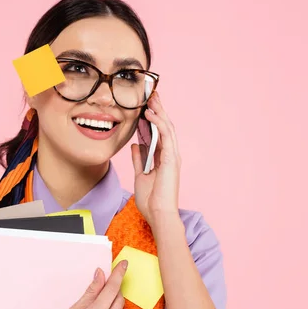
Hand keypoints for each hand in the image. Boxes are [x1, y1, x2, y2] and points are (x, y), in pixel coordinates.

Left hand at [132, 91, 181, 227]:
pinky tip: (150, 114)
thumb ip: (139, 159)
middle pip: (164, 126)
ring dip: (159, 111)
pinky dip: (158, 124)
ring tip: (151, 98)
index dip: (152, 118)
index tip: (144, 105)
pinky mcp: (171, 159)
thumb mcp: (140, 175)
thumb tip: (135, 145)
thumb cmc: (151, 200)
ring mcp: (172, 156)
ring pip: (167, 128)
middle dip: (158, 109)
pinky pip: (166, 137)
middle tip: (150, 94)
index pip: (158, 133)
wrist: (158, 214)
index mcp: (163, 158)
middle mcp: (170, 154)